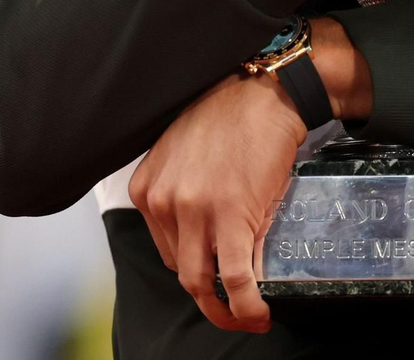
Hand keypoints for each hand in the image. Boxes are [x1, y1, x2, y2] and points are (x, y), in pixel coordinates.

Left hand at [129, 73, 305, 332]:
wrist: (266, 95)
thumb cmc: (230, 118)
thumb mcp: (184, 155)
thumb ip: (180, 194)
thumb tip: (202, 235)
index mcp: (147, 189)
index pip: (166, 249)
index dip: (195, 268)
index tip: (217, 277)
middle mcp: (163, 201)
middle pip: (182, 269)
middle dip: (209, 295)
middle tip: (233, 308)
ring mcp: (195, 211)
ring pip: (202, 282)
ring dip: (225, 311)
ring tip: (247, 318)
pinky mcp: (231, 216)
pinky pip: (235, 277)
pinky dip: (246, 305)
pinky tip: (259, 313)